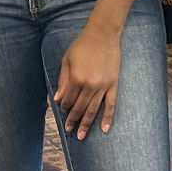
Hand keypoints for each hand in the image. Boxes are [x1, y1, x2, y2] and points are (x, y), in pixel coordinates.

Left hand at [54, 22, 121, 138]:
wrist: (103, 35)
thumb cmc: (82, 45)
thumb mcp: (67, 60)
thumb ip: (63, 80)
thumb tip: (58, 98)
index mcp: (76, 78)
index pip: (68, 99)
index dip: (64, 107)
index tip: (62, 111)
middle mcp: (89, 85)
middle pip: (80, 107)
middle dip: (73, 120)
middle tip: (69, 130)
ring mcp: (102, 86)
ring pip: (93, 109)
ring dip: (87, 123)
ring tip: (82, 135)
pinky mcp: (113, 84)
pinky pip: (111, 104)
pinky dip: (108, 117)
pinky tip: (105, 128)